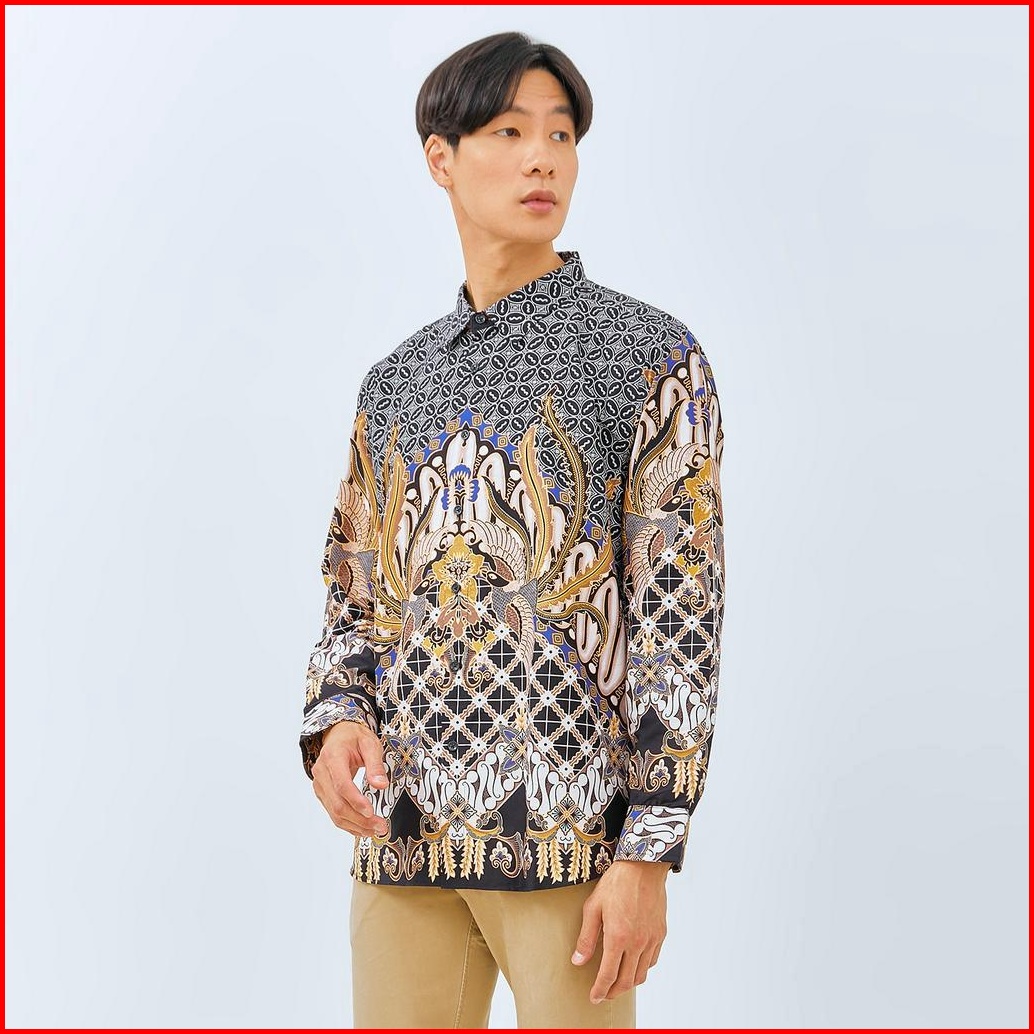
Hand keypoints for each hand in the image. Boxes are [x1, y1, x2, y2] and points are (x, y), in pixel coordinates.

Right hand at [311, 720, 390, 836]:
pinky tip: (362, 828)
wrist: (339, 734)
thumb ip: (375, 764)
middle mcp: (321, 772)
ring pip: (334, 812)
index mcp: (333, 757)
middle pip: (338, 803)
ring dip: (355, 825)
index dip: (356, 801)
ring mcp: (320, 784)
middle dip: (359, 819)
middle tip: (380, 827)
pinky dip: (347, 823)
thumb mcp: (370, 744)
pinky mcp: (322, 793)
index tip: (371, 812)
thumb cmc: (355, 738)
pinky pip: (333, 812)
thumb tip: (381, 785)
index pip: (342, 785)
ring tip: (375, 830)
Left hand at [571, 860, 670, 1003]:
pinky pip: (652, 960)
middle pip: (626, 981)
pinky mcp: (660, 933)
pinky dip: (642, 968)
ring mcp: (651, 939)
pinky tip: (633, 962)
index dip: (600, 990)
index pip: (608, 976)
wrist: (643, 867)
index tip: (594, 997)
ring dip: (628, 983)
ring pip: (642, 974)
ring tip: (617, 981)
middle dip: (613, 992)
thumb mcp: (593, 907)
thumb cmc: (616, 883)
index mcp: (618, 937)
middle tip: (603, 993)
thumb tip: (578, 960)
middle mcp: (637, 943)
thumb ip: (586, 937)